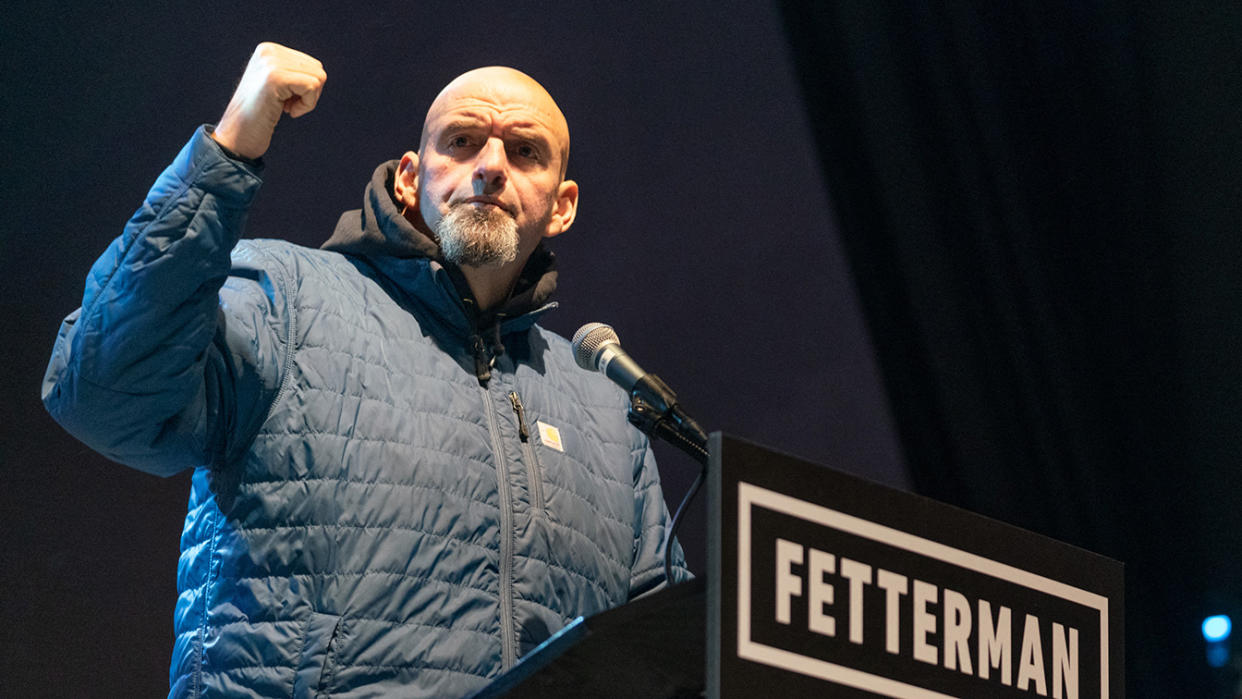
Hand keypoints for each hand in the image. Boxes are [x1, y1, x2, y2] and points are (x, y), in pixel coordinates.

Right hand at [211, 43, 326, 159]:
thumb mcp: (276, 86)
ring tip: (285, 108)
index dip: (306, 88)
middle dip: (309, 93)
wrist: (238, 135)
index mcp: (269, 50)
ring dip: (308, 100)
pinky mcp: (276, 77)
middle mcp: (269, 51)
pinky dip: (307, 105)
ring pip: (318, 78)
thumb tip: (320, 75)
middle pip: (318, 69)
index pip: (312, 64)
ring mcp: (271, 62)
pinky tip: (288, 112)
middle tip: (285, 106)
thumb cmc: (259, 116)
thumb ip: (293, 73)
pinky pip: (312, 87)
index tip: (284, 99)